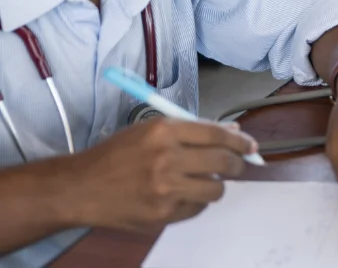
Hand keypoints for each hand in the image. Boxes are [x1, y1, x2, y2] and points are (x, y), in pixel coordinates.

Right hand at [68, 118, 257, 230]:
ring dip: (217, 185)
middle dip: (237, 163)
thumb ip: (192, 130)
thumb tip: (231, 133)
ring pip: (216, 189)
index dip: (239, 140)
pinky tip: (183, 194)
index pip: (217, 134)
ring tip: (206, 180)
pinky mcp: (162, 213)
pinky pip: (197, 208)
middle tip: (238, 164)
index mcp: (165, 130)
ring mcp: (165, 188)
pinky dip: (196, 202)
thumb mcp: (151, 130)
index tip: (250, 145)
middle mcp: (167, 158)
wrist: (81, 187)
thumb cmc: (117, 154)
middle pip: (223, 161)